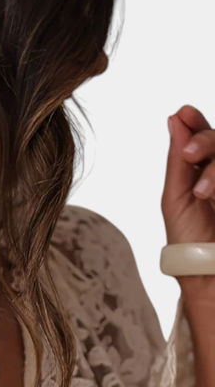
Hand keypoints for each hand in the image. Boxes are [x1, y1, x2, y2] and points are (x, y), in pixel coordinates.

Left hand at [163, 104, 214, 305]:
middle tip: (188, 154)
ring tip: (201, 192)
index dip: (195, 122)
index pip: (203, 136)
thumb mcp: (176, 198)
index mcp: (203, 169)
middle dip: (205, 141)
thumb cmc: (189, 239)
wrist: (209, 272)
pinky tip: (213, 196)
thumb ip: (177, 160)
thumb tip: (175, 119)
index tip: (183, 114)